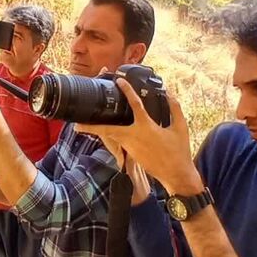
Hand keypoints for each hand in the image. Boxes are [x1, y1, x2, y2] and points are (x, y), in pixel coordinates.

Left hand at [78, 79, 204, 195]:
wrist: (176, 175)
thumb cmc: (179, 151)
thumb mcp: (180, 127)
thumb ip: (174, 108)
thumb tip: (169, 93)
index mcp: (146, 127)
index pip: (134, 104)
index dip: (127, 91)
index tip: (118, 81)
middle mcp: (134, 137)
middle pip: (107, 130)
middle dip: (91, 127)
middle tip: (76, 125)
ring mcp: (130, 147)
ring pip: (110, 137)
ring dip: (97, 131)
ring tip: (82, 127)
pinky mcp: (131, 154)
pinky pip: (116, 142)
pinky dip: (109, 136)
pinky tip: (104, 131)